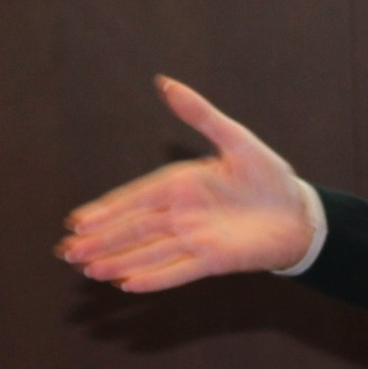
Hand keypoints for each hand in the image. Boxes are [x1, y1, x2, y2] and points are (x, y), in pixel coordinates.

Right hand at [57, 76, 313, 290]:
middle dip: (101, 240)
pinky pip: (179, 270)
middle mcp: (182, 214)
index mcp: (182, 184)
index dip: (107, 210)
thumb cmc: (268, 175)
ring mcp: (196, 239)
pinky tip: (128, 286)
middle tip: (67, 251)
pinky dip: (155, 278)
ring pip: (149, 252)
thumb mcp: (237, 139)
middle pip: (134, 228)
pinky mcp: (214, 261)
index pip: (136, 197)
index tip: (77, 220)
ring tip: (89, 270)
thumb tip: (164, 83)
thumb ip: (200, 114)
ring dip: (119, 260)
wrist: (300, 212)